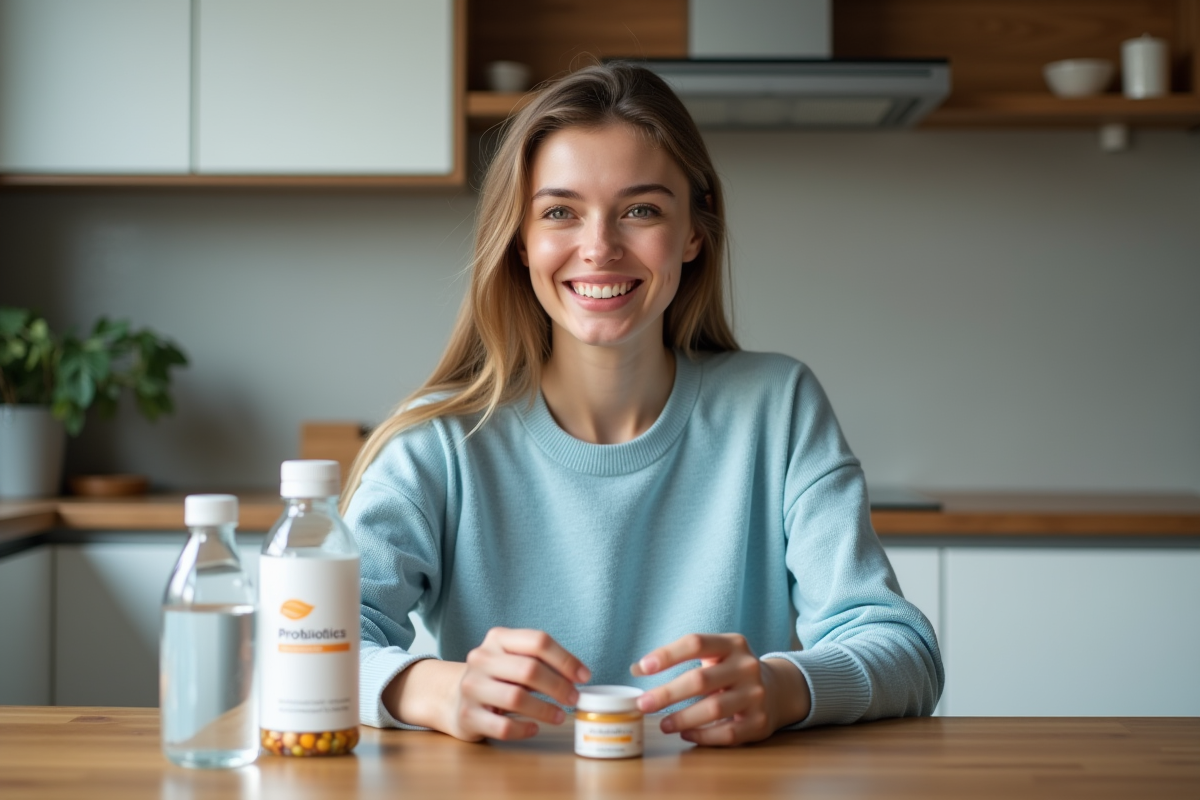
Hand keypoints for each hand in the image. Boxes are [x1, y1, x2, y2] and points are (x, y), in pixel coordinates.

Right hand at [449, 627, 590, 741]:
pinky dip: (524, 729)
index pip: (538, 641)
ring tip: (560, 716)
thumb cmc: (496, 678)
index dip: (566, 659)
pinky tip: (534, 728)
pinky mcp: (468, 716)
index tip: (584, 676)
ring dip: (545, 709)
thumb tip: (579, 677)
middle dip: (559, 686)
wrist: (452, 698)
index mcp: (497, 638)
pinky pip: (502, 726)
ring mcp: (472, 687)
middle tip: (574, 699)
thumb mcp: (513, 660)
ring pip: (516, 698)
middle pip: (529, 669)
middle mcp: (481, 658)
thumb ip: (541, 663)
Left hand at [631, 633, 810, 745]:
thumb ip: (680, 658)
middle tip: (643, 704)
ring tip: (662, 724)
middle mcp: (747, 666)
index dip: (667, 654)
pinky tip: (685, 734)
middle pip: (700, 679)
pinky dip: (703, 736)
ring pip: (714, 709)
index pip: (696, 642)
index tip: (643, 668)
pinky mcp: (760, 722)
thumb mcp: (714, 655)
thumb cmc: (731, 671)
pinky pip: (727, 733)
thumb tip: (636, 668)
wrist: (777, 690)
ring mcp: (756, 695)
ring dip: (682, 718)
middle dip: (667, 694)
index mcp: (732, 644)